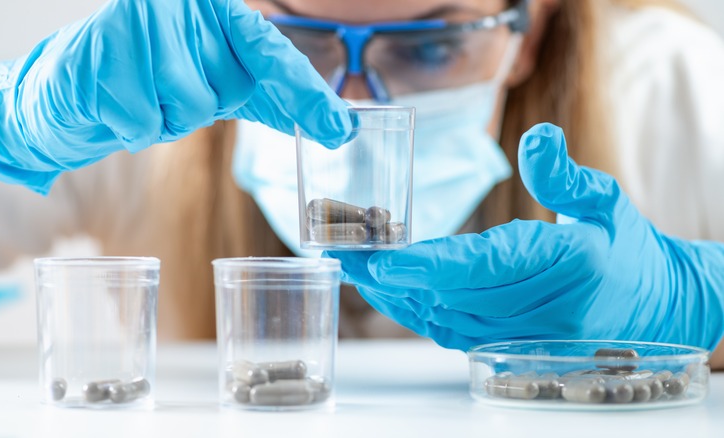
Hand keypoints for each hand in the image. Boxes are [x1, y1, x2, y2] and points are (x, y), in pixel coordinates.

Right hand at [0, 0, 350, 193]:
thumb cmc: (149, 87)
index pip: (274, 56)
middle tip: (159, 89)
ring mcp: (144, 19)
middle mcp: (186, 6)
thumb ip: (273, 97)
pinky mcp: (103, 43)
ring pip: (184, 107)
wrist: (65, 90)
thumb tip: (342, 125)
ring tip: (136, 94)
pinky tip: (112, 103)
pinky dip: (128, 126)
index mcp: (219, 13)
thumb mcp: (217, 87)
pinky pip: (141, 120)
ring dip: (158, 119)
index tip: (340, 130)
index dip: (306, 96)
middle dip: (190, 107)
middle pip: (220, 93)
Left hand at [327, 123, 723, 350]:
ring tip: (358, 273)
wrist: (655, 305)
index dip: (431, 265)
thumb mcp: (607, 200)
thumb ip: (564, 174)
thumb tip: (536, 137)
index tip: (381, 260)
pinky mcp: (518, 349)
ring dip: (401, 300)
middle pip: (459, 296)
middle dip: (398, 279)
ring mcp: (533, 337)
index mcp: (571, 264)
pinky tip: (393, 297)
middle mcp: (549, 308)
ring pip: (453, 322)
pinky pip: (460, 338)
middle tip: (348, 256)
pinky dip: (421, 317)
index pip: (489, 266)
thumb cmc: (625, 246)